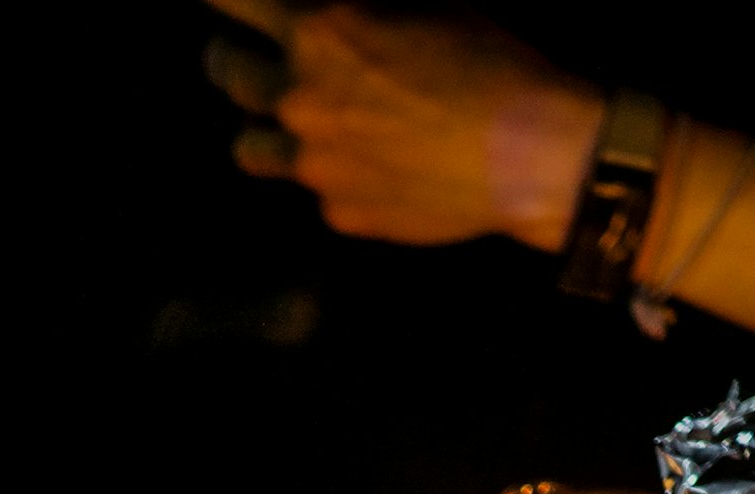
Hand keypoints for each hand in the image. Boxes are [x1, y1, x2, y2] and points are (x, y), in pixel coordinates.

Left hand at [202, 2, 601, 251]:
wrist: (533, 154)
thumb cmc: (492, 60)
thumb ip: (362, 6)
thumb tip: (338, 10)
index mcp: (318, 32)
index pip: (233, 7)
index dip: (221, 6)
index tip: (225, 11)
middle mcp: (300, 98)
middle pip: (226, 73)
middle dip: (232, 59)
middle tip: (246, 56)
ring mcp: (313, 164)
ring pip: (247, 146)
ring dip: (263, 127)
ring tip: (291, 120)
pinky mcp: (339, 213)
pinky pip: (312, 192)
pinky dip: (329, 176)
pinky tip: (367, 166)